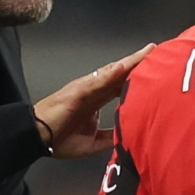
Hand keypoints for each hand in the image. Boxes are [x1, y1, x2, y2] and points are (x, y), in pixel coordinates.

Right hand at [34, 45, 151, 157]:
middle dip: (139, 63)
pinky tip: (124, 66)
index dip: (138, 78)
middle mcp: (93, 91)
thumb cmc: (58, 140)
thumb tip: (128, 136)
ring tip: (149, 51)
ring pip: (112, 72)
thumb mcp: (92, 143)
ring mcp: (86, 88)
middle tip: (158, 51)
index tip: (156, 71)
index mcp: (96, 101)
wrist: (36, 138)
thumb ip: (110, 137)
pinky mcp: (77, 91)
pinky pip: (96, 81)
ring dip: (130, 62)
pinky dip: (110, 74)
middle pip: (121, 74)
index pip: (121, 86)